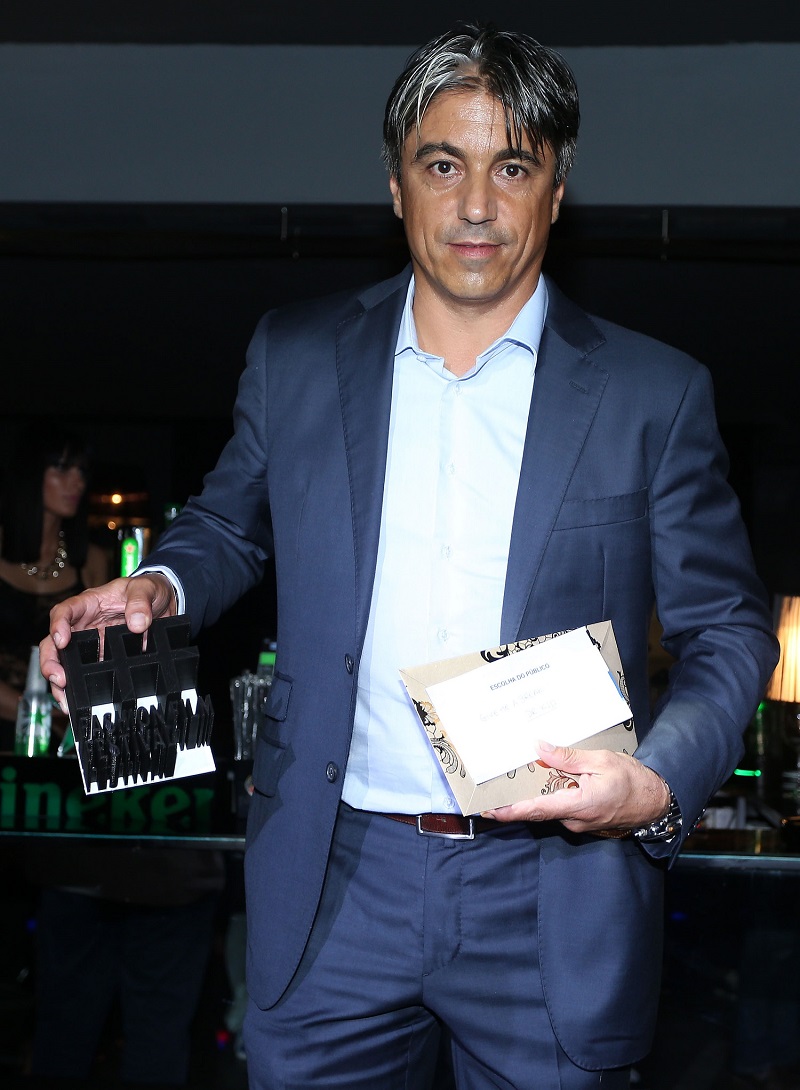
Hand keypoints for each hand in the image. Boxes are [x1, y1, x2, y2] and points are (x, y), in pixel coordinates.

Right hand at [40, 574, 176, 708]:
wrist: (164, 604)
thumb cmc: (148, 590)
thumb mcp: (147, 588)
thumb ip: (141, 602)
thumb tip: (137, 623)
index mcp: (89, 603)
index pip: (65, 611)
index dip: (58, 625)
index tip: (61, 640)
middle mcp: (84, 625)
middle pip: (54, 642)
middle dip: (51, 662)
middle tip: (59, 678)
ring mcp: (91, 644)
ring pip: (65, 663)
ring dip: (60, 683)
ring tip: (66, 700)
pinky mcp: (102, 659)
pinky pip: (85, 674)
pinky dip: (80, 689)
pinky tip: (80, 703)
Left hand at [483, 739, 669, 835]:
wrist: (656, 801)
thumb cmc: (632, 780)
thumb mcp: (600, 761)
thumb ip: (568, 757)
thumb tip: (539, 748)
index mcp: (579, 804)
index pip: (536, 810)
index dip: (510, 811)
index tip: (489, 810)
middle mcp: (575, 819)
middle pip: (538, 809)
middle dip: (515, 799)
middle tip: (493, 786)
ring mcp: (578, 822)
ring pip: (549, 808)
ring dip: (534, 794)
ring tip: (515, 776)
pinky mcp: (582, 820)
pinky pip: (560, 808)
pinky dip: (549, 795)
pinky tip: (543, 779)